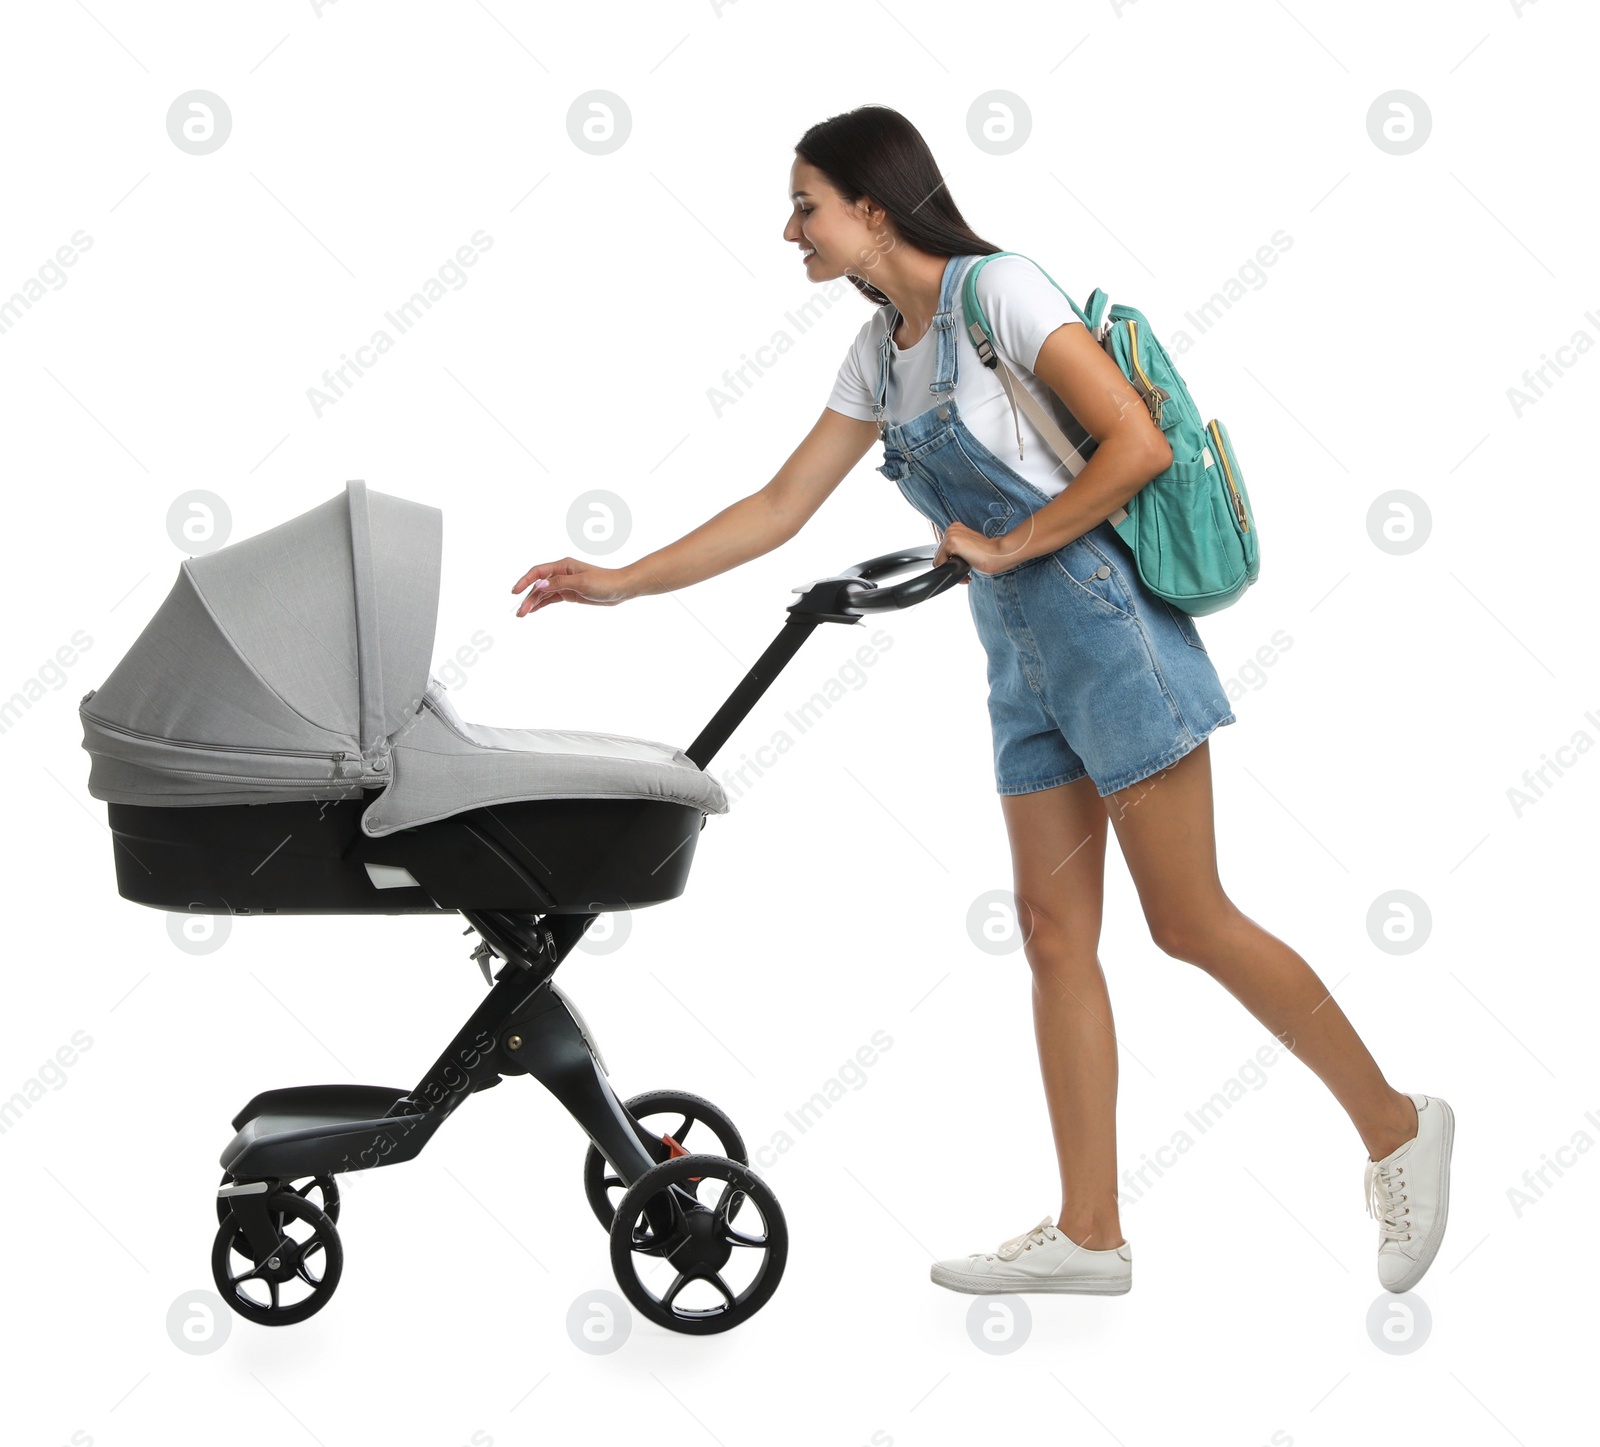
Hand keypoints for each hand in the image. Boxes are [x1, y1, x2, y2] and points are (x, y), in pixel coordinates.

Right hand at [512, 558, 634, 616]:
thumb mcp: (581, 583)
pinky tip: (533, 610)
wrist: (620, 589)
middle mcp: (561, 573)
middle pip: (538, 585)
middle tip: (520, 612)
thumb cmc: (604, 582)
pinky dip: (541, 604)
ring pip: (544, 593)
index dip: (525, 581)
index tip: (515, 591)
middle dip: (528, 597)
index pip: (538, 572)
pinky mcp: (569, 593)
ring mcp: (565, 584)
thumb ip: (560, 583)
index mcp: (563, 565)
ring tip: (522, 614)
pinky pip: (551, 598)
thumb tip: (539, 584)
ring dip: (533, 602)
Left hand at [931, 520, 1030, 580]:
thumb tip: (946, 563)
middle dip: (953, 567)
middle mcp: (951, 529)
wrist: (1000, 553)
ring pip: (940, 560)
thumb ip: (958, 551)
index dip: (953, 562)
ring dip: (953, 570)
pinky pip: (940, 563)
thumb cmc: (989, 553)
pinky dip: (951, 571)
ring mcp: (950, 535)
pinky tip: (965, 571)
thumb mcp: (969, 549)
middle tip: (967, 573)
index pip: (944, 550)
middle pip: (940, 555)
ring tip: (967, 573)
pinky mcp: (951, 543)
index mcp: (956, 528)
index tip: (965, 568)